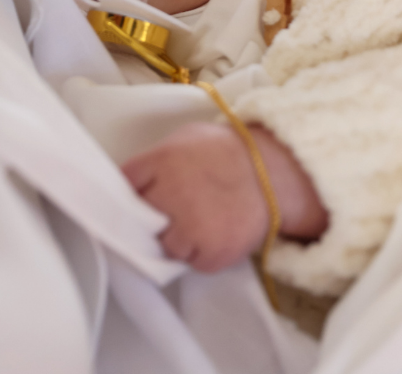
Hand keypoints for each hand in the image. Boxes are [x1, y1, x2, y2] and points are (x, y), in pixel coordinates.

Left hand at [122, 122, 327, 270]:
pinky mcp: (209, 253)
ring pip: (165, 246)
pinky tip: (216, 230)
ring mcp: (190, 227)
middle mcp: (171, 194)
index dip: (133, 192)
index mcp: (163, 160)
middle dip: (155, 216)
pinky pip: (190, 262)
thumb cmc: (230, 152)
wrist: (275, 173)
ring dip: (178, 238)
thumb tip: (136, 181)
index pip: (125, 184)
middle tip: (176, 207)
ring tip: (201, 218)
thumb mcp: (189, 138)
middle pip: (140, 220)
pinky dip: (201, 253)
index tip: (142, 196)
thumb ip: (159, 159)